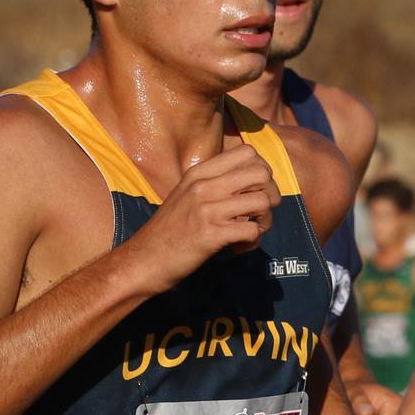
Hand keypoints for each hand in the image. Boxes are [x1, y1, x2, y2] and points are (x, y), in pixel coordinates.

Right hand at [121, 144, 279, 294]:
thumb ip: (214, 185)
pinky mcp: (210, 235)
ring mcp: (206, 209)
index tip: (253, 192)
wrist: (143, 261)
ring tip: (249, 233)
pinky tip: (238, 248)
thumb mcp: (186, 196)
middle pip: (262, 173)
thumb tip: (252, 185)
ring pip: (262, 202)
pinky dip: (252, 242)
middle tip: (258, 214)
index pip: (248, 153)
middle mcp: (203, 186)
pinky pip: (252, 230)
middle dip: (271, 195)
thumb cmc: (168, 232)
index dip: (262, 172)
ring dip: (265, 222)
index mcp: (198, 173)